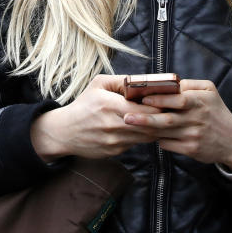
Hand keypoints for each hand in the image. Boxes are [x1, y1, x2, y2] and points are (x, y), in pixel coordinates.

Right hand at [31, 74, 161, 161]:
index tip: (164, 102)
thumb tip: (143, 81)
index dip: (159, 106)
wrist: (64, 131)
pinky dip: (141, 137)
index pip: (146, 109)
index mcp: (109, 105)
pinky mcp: (115, 151)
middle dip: (160, 119)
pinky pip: (135, 144)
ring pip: (146, 137)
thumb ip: (121, 81)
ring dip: (154, 129)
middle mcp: (113, 124)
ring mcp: (115, 140)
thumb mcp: (97, 85)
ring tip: (157, 121)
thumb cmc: (83, 105)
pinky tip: (140, 130)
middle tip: (167, 113)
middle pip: (149, 125)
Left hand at [123, 79, 231, 170]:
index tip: (143, 97)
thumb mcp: (210, 91)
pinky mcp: (191, 150)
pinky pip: (168, 144)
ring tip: (129, 124)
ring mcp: (193, 136)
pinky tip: (148, 134)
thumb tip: (169, 82)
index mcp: (200, 102)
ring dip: (146, 128)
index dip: (160, 99)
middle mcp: (197, 119)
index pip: (179, 100)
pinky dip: (158, 139)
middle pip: (167, 119)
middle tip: (127, 116)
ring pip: (165, 133)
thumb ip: (190, 84)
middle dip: (145, 117)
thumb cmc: (216, 112)